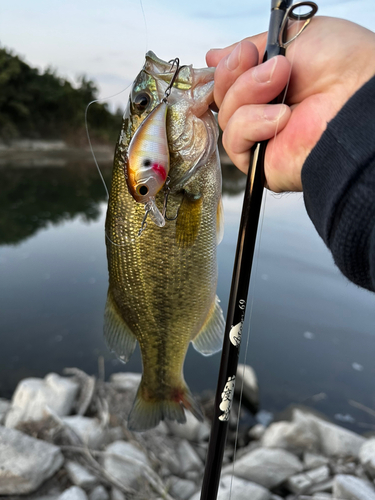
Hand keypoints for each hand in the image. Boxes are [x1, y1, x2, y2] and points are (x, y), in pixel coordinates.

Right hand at [206, 17, 374, 191]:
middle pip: (222, 98)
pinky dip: (251, 123)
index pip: (228, 82)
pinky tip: (281, 117)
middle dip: (235, 74)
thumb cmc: (340, 64)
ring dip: (247, 93)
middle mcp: (262, 111)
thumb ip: (251, 47)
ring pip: (226, 117)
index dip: (225, 69)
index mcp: (268, 86)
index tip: (240, 54)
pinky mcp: (260, 162)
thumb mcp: (288, 37)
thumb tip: (214, 57)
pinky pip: (234, 141)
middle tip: (270, 64)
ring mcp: (261, 137)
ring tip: (280, 82)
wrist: (356, 95)